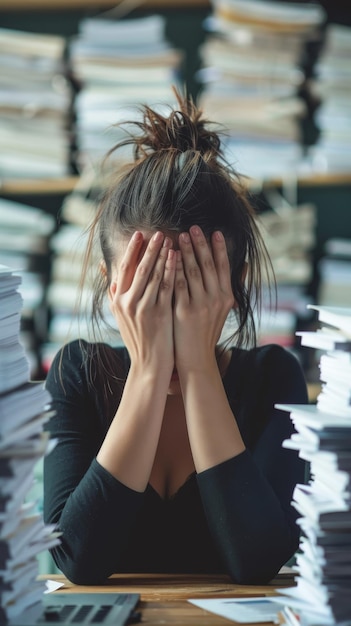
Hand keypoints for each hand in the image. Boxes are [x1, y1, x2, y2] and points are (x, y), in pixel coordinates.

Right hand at [109, 231, 175, 377]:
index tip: (140, 235)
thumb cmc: (138, 339)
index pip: (124, 269)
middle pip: (139, 268)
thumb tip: (108, 275)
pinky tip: (177, 259)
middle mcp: (127, 303)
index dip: (132, 250)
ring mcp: (143, 308)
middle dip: (149, 248)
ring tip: (170, 240)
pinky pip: (166, 287)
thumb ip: (115, 296)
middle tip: (158, 232)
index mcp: (118, 302)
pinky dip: (171, 271)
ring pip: (153, 275)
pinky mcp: (158, 314)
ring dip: (162, 256)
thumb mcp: (121, 317)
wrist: (149, 364)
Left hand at [173, 225, 233, 374]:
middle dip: (200, 244)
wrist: (197, 358)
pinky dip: (174, 269)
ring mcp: (201, 305)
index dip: (219, 248)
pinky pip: (179, 285)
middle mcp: (217, 299)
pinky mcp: (185, 311)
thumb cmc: (206, 332)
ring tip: (179, 236)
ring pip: (193, 272)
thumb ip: (229, 287)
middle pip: (209, 265)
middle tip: (192, 227)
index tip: (213, 231)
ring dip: (186, 252)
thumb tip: (244, 266)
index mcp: (227, 296)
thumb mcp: (223, 310)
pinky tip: (168, 258)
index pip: (224, 266)